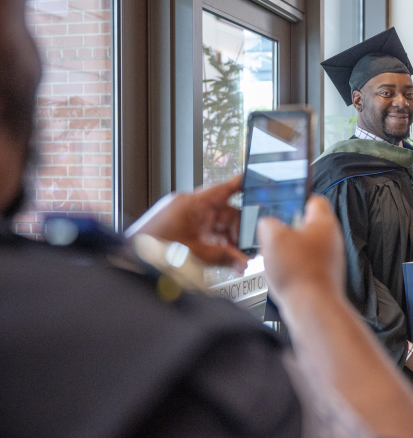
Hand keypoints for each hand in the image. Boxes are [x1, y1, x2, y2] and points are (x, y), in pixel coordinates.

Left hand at [126, 176, 247, 270]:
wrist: (126, 262)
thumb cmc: (149, 251)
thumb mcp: (193, 254)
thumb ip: (221, 256)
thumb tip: (242, 260)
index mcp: (190, 203)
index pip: (222, 189)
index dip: (241, 184)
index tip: (257, 181)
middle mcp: (190, 209)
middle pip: (225, 214)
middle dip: (239, 231)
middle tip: (249, 248)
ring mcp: (186, 221)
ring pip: (218, 228)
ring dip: (229, 243)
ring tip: (237, 260)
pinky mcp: (183, 233)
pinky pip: (207, 237)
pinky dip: (217, 248)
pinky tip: (226, 260)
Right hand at [257, 195, 345, 305]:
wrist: (312, 308)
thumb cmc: (300, 273)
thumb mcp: (273, 237)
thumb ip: (268, 223)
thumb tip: (267, 225)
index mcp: (324, 223)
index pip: (314, 199)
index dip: (296, 198)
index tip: (283, 202)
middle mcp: (331, 240)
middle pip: (304, 225)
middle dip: (284, 231)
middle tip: (272, 236)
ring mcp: (328, 259)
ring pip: (302, 247)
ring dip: (285, 251)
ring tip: (273, 259)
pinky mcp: (322, 276)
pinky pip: (303, 265)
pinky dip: (290, 268)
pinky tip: (280, 275)